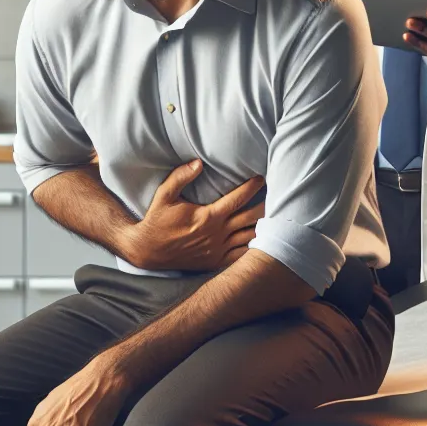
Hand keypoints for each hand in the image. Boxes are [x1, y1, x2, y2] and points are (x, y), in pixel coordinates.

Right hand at [120, 158, 264, 271]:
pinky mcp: (216, 262)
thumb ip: (180, 177)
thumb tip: (198, 163)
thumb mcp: (164, 196)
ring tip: (276, 216)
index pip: (237, 199)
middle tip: (278, 196)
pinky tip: (262, 240)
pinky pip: (242, 256)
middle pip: (251, 219)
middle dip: (266, 206)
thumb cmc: (157, 222)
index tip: (261, 178)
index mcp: (208, 217)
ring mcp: (218, 250)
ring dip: (263, 227)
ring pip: (250, 238)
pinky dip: (254, 248)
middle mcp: (217, 234)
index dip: (252, 187)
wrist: (148, 252)